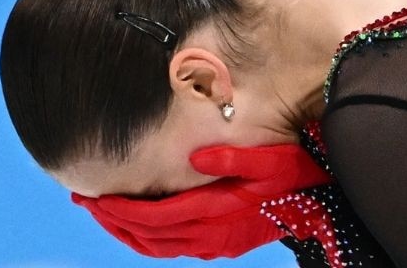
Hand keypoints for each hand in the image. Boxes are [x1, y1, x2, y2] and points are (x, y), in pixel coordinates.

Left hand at [71, 143, 329, 258]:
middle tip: (84, 201)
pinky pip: (171, 249)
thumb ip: (234, 158)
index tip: (94, 196)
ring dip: (124, 231)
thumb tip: (197, 157)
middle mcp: (212, 236)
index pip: (155, 215)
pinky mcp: (219, 247)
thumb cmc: (296, 176)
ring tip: (99, 212)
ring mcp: (215, 245)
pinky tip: (133, 224)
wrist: (322, 206)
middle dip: (112, 219)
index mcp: (218, 213)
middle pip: (148, 234)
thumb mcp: (271, 160)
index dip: (121, 208)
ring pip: (156, 247)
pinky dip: (145, 239)